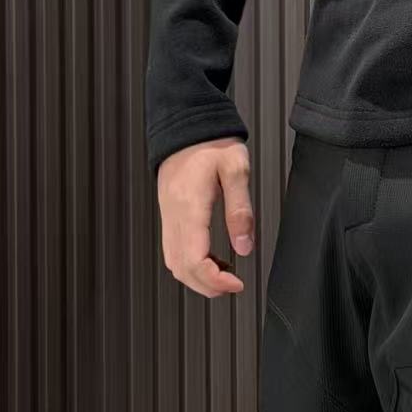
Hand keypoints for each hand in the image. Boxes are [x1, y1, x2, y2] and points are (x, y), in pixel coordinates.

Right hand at [158, 136, 254, 297]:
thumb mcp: (236, 169)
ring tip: (224, 275)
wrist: (187, 125)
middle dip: (207, 286)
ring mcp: (167, 216)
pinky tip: (210, 259)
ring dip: (197, 278)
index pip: (195, 259)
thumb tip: (244, 247)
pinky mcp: (168, 215)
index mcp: (189, 206)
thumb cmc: (212, 143)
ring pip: (173, 263)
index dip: (215, 280)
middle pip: (181, 268)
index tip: (238, 283)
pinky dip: (189, 264)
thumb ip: (240, 209)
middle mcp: (173, 215)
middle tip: (233, 285)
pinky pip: (172, 250)